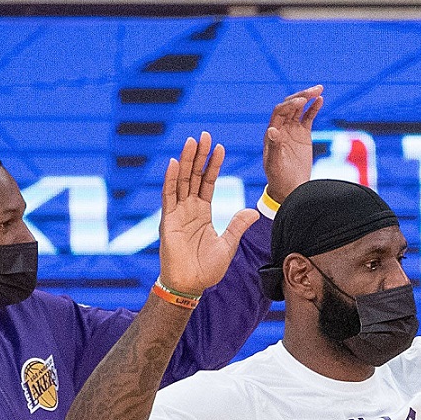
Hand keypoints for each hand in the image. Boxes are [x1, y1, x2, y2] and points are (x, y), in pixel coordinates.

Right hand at [158, 133, 260, 296]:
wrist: (191, 285)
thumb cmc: (207, 268)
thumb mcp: (229, 244)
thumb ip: (238, 226)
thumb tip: (253, 211)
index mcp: (203, 212)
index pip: (208, 182)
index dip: (213, 165)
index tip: (219, 147)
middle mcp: (189, 209)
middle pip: (194, 176)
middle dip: (199, 156)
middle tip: (205, 134)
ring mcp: (177, 213)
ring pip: (182, 181)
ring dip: (186, 161)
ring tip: (192, 141)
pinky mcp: (167, 221)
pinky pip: (169, 196)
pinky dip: (171, 179)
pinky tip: (175, 163)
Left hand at [263, 85, 322, 203]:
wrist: (289, 188)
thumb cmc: (279, 179)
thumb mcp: (275, 164)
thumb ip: (273, 147)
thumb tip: (271, 130)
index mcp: (272, 133)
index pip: (280, 112)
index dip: (290, 105)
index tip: (301, 101)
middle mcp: (281, 128)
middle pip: (290, 106)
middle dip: (301, 96)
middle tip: (314, 89)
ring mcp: (292, 130)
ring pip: (299, 109)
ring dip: (308, 98)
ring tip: (319, 89)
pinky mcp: (303, 135)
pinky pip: (308, 117)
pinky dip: (314, 108)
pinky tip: (320, 100)